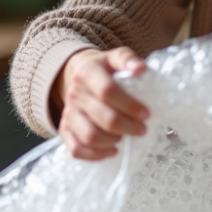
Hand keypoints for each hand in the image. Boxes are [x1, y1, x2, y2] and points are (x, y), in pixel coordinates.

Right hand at [53, 46, 148, 160]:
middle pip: (102, 117)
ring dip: (112, 140)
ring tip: (126, 137)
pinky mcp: (65, 129)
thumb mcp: (116, 57)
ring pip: (89, 136)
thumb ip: (128, 59)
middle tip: (142, 129)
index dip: (129, 105)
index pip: (107, 91)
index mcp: (86, 72)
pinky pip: (77, 149)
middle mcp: (74, 93)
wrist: (79, 75)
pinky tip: (113, 150)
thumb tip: (141, 69)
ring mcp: (68, 113)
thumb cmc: (104, 69)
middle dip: (127, 126)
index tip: (146, 113)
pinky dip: (96, 155)